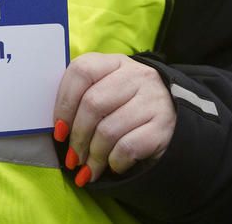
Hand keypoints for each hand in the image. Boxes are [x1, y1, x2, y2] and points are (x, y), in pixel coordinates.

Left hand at [52, 53, 174, 186]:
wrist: (174, 114)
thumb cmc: (127, 105)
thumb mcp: (108, 90)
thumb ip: (82, 98)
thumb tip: (57, 129)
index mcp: (115, 62)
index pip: (81, 71)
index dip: (64, 103)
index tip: (59, 130)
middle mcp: (137, 76)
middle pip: (92, 104)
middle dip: (77, 137)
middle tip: (73, 158)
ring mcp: (153, 99)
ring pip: (109, 130)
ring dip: (94, 156)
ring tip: (90, 169)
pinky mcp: (163, 125)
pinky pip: (128, 147)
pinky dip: (114, 162)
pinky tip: (113, 165)